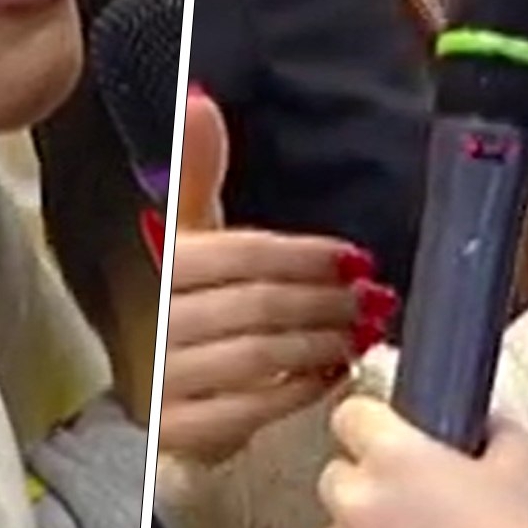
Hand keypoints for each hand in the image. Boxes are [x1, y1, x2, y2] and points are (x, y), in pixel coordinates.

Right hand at [158, 90, 397, 464]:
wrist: (153, 386)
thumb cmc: (185, 300)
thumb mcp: (190, 235)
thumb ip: (198, 170)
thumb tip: (200, 97)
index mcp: (165, 265)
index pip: (243, 253)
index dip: (306, 256)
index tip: (354, 258)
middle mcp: (160, 321)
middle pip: (259, 304)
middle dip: (325, 301)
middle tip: (373, 299)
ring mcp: (167, 380)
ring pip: (262, 354)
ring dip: (322, 343)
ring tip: (362, 333)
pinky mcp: (181, 429)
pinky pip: (253, 408)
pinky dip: (300, 390)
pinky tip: (330, 374)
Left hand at [319, 396, 527, 527]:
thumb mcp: (522, 461)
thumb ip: (495, 428)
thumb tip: (486, 423)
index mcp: (392, 453)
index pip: (350, 414)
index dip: (373, 424)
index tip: (394, 436)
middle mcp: (358, 497)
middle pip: (338, 473)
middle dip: (367, 482)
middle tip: (409, 497)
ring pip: (337, 526)